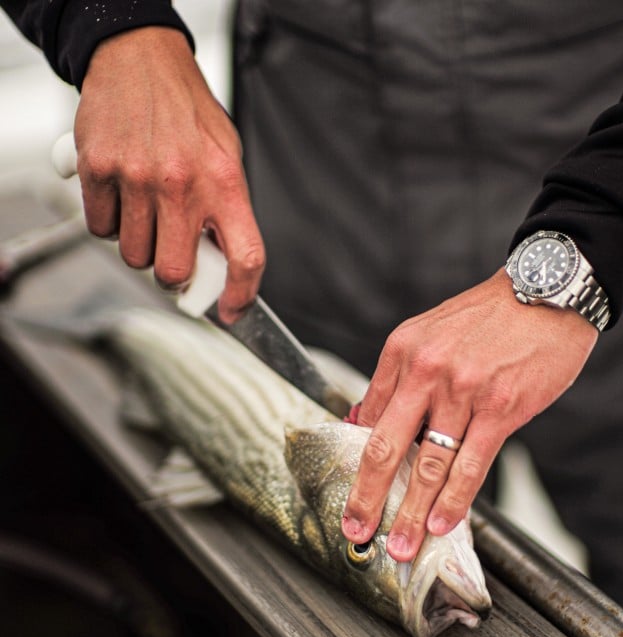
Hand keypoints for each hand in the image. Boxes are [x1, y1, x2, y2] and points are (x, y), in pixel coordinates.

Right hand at [75, 27, 263, 321]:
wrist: (140, 60)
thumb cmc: (189, 115)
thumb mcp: (227, 157)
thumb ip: (227, 210)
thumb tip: (223, 266)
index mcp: (226, 183)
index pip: (245, 257)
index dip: (240, 296)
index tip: (231, 311)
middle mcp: (183, 183)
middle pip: (172, 271)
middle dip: (172, 273)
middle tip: (173, 252)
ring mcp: (137, 177)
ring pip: (133, 255)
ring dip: (140, 245)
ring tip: (148, 211)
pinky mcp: (99, 169)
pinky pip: (100, 229)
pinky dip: (111, 223)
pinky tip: (123, 195)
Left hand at [342, 269, 598, 560]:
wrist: (545, 293)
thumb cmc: (488, 317)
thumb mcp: (428, 332)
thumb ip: (396, 377)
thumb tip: (363, 420)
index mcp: (402, 351)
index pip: (368, 418)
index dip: (355, 460)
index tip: (349, 491)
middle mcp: (426, 371)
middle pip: (386, 447)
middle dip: (367, 497)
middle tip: (355, 529)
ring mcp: (464, 391)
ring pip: (429, 465)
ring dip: (411, 513)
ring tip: (399, 545)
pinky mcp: (501, 409)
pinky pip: (471, 466)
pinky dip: (454, 502)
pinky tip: (441, 524)